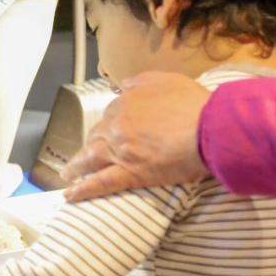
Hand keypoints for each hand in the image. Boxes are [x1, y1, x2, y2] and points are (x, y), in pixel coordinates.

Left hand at [61, 71, 211, 201]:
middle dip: (90, 144)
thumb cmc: (193, 103)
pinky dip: (84, 190)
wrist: (209, 128)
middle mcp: (117, 126)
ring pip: (91, 158)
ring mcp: (121, 151)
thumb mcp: (165, 79)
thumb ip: (139, 82)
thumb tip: (123, 87)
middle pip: (97, 135)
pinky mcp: (131, 174)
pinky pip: (102, 183)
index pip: (111, 114)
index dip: (111, 123)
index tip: (112, 130)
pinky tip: (70, 196)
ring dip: (76, 166)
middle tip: (85, 154)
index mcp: (124, 103)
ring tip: (66, 174)